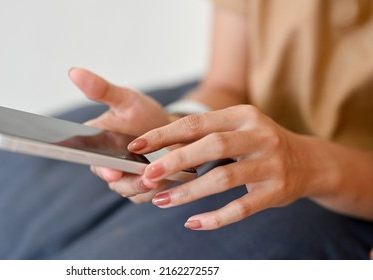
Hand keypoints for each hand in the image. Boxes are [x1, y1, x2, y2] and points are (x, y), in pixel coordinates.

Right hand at [68, 67, 171, 201]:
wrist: (170, 129)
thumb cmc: (143, 114)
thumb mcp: (125, 99)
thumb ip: (102, 90)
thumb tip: (74, 72)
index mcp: (98, 146)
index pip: (93, 160)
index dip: (101, 168)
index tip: (111, 170)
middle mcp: (108, 165)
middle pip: (114, 182)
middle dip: (130, 182)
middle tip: (147, 178)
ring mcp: (125, 179)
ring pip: (131, 192)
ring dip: (145, 187)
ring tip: (160, 178)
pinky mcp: (142, 188)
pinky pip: (146, 195)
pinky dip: (157, 190)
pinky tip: (169, 180)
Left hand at [129, 104, 325, 228]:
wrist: (309, 162)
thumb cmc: (259, 144)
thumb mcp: (238, 130)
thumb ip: (205, 136)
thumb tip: (159, 152)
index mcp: (243, 115)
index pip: (197, 122)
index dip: (165, 134)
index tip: (137, 146)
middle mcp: (259, 136)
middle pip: (212, 145)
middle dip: (175, 161)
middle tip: (147, 175)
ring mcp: (270, 164)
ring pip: (224, 178)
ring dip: (189, 192)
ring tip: (161, 200)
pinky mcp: (277, 191)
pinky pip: (242, 208)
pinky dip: (215, 217)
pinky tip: (193, 222)